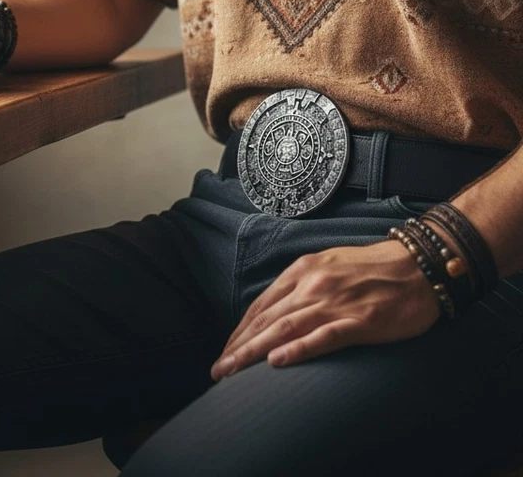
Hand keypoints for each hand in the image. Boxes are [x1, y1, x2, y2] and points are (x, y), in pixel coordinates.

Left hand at [210, 240, 440, 380]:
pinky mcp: (360, 320)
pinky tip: (278, 361)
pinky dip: (298, 349)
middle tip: (217, 370)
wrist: (419, 264)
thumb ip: (302, 287)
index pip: (262, 305)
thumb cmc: (373, 269)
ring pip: (285, 329)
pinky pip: (324, 337)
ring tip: (233, 371)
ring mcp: (335, 302)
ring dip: (255, 352)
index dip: (241, 330)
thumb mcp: (328, 267)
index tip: (225, 351)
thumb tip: (276, 312)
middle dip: (238, 347)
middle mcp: (312, 285)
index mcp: (303, 271)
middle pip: (267, 320)